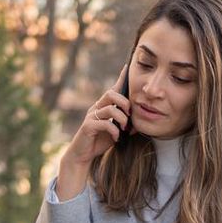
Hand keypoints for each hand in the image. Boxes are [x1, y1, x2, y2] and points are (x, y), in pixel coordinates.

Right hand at [58, 65, 130, 185]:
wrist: (84, 155)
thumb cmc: (99, 141)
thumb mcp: (116, 132)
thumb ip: (124, 126)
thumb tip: (137, 123)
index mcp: (103, 106)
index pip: (113, 89)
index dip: (120, 78)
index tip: (127, 67)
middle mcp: (96, 108)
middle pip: (111, 94)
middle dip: (124, 102)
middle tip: (129, 114)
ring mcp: (91, 116)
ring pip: (109, 108)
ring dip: (122, 119)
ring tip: (125, 129)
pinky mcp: (88, 126)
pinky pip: (104, 123)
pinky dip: (114, 131)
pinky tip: (116, 138)